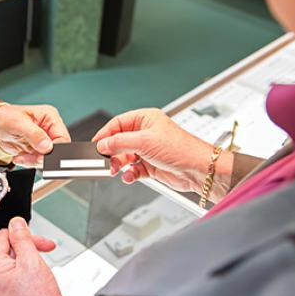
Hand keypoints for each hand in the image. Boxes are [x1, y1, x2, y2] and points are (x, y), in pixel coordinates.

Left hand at [0, 104, 69, 166]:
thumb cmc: (5, 117)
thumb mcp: (18, 123)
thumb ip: (34, 134)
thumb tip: (47, 146)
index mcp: (50, 117)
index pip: (62, 137)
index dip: (55, 149)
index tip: (44, 155)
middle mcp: (50, 129)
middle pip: (58, 151)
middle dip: (44, 157)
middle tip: (31, 157)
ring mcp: (44, 141)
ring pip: (48, 159)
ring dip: (34, 161)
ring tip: (21, 156)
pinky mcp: (37, 150)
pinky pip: (38, 162)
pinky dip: (29, 162)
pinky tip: (20, 157)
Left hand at [0, 217, 65, 295]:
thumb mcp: (32, 261)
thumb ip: (22, 238)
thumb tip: (16, 223)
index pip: (3, 236)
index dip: (24, 236)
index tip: (39, 241)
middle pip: (7, 248)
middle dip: (28, 247)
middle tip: (46, 250)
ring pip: (12, 260)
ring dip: (29, 258)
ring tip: (41, 270)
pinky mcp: (3, 293)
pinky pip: (13, 273)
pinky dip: (26, 271)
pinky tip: (37, 278)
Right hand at [92, 108, 233, 199]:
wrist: (198, 170)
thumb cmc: (181, 149)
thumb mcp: (144, 141)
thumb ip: (119, 142)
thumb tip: (103, 143)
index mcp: (145, 119)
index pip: (118, 123)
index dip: (106, 134)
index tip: (96, 144)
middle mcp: (146, 133)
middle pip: (119, 141)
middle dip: (112, 152)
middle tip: (106, 160)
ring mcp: (148, 150)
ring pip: (125, 157)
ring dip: (119, 165)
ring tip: (116, 170)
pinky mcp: (151, 166)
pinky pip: (133, 169)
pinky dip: (129, 174)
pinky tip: (129, 176)